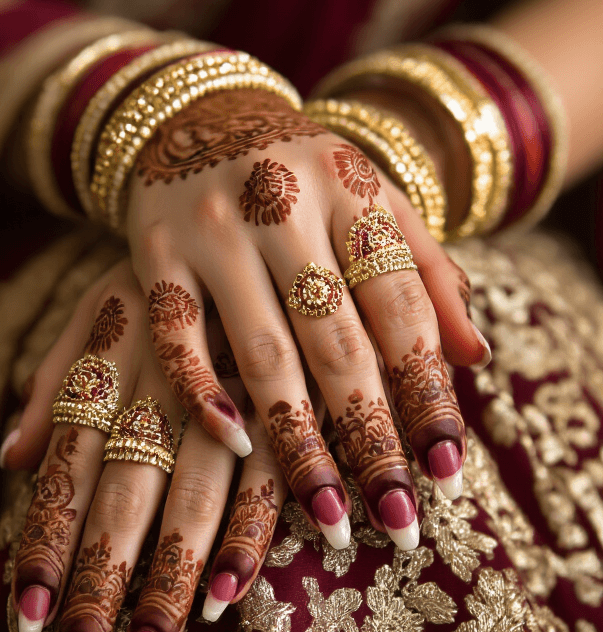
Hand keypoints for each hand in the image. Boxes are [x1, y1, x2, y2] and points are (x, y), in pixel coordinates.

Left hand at [2, 259, 285, 631]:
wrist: (257, 174)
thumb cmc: (168, 270)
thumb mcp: (99, 314)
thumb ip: (54, 385)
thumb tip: (6, 461)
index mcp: (107, 364)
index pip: (63, 470)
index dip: (42, 545)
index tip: (22, 623)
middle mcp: (156, 377)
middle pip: (117, 500)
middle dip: (94, 590)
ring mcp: (221, 383)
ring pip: (187, 500)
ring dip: (166, 585)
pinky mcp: (287, 388)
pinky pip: (264, 472)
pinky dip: (247, 532)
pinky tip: (229, 592)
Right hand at [126, 91, 487, 549]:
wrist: (198, 111)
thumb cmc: (307, 175)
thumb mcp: (375, 201)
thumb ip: (428, 272)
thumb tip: (476, 359)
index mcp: (353, 190)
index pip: (401, 304)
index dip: (428, 391)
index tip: (448, 470)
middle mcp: (285, 203)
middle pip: (337, 340)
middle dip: (371, 437)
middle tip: (396, 520)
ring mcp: (215, 227)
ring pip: (262, 350)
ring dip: (297, 439)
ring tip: (328, 513)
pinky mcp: (154, 249)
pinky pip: (176, 335)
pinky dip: (204, 391)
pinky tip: (236, 443)